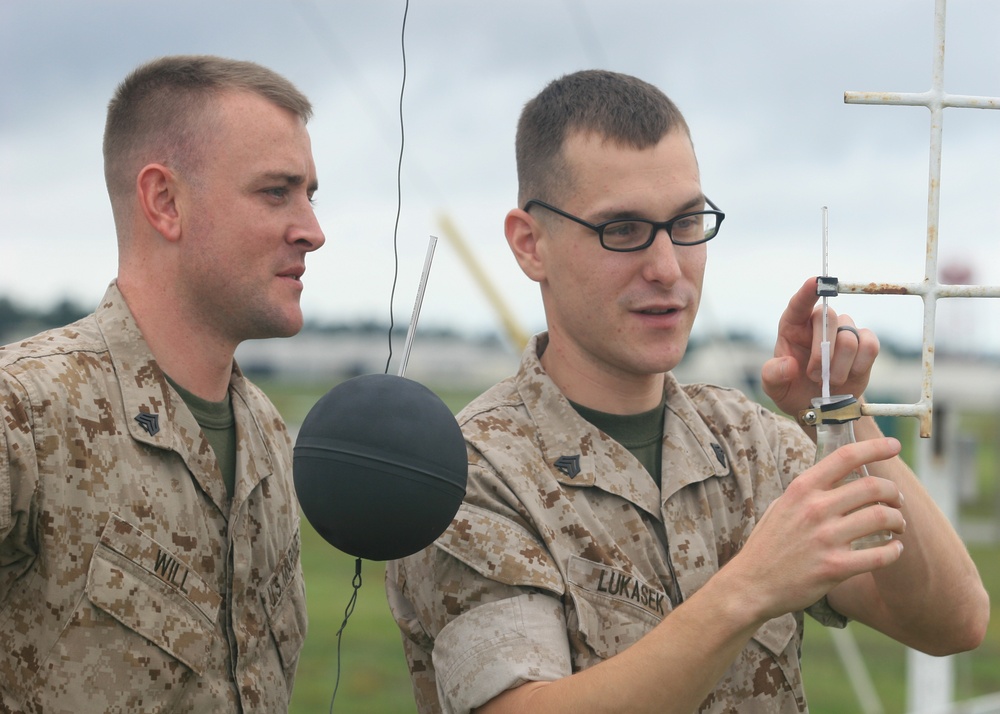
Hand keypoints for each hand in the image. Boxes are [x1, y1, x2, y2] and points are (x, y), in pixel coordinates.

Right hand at [734, 436, 904, 620]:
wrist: (752, 584)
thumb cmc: (768, 544)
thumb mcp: (781, 506)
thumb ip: (809, 491)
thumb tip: (839, 475)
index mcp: (801, 489)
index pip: (844, 457)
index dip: (874, 447)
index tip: (894, 445)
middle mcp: (814, 509)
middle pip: (872, 487)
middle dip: (892, 492)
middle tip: (896, 500)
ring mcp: (825, 538)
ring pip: (881, 517)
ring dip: (897, 520)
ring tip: (897, 525)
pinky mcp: (835, 567)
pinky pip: (880, 555)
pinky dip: (894, 551)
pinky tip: (894, 550)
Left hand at [761, 277, 879, 417]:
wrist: (820, 406)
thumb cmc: (792, 389)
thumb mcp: (773, 387)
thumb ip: (773, 375)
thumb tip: (789, 364)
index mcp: (793, 326)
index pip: (799, 303)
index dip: (808, 291)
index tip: (814, 281)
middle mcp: (819, 323)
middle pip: (828, 318)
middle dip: (823, 352)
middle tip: (816, 376)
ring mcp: (844, 331)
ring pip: (849, 336)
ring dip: (839, 365)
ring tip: (830, 380)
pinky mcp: (865, 344)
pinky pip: (870, 346)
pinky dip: (860, 365)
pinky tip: (850, 375)